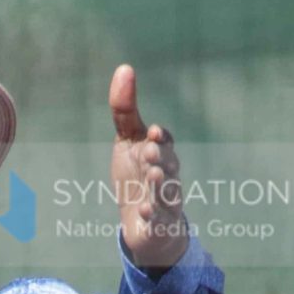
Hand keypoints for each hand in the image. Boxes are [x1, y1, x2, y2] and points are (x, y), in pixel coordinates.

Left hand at [107, 65, 187, 273]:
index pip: (164, 142)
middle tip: (150, 151)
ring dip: (161, 184)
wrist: (144, 226)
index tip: (153, 131)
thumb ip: (125, 109)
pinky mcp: (160, 225)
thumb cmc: (136, 177)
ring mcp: (165, 202)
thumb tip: (125, 67)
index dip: (161, 138)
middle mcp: (166, 176)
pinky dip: (154, 216)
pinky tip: (145, 211)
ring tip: (154, 175)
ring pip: (168, 191)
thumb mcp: (127, 142)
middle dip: (161, 157)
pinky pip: (159, 221)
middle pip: (169, 164)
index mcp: (160, 153)